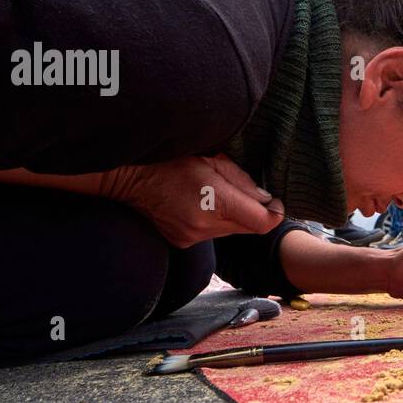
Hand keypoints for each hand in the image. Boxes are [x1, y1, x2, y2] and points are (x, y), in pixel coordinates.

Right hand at [101, 155, 284, 247]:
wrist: (127, 178)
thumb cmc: (168, 161)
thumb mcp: (211, 160)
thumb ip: (242, 181)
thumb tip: (266, 200)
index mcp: (215, 201)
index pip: (262, 222)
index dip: (275, 213)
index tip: (274, 203)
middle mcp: (205, 225)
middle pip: (248, 228)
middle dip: (252, 212)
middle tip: (241, 192)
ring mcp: (192, 237)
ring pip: (230, 231)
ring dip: (231, 217)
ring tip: (212, 195)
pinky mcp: (182, 243)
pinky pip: (211, 234)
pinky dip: (213, 222)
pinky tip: (198, 205)